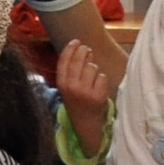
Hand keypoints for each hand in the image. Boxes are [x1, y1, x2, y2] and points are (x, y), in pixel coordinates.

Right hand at [56, 38, 110, 157]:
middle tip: (88, 50)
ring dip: (94, 69)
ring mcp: (85, 92)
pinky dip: (102, 80)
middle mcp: (71, 87)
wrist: (85, 122)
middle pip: (79, 60)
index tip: (76, 41)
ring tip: (92, 78)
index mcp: (61, 83)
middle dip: (84, 52)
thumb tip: (82, 48)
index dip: (70, 48)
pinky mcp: (98, 96)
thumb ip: (71, 69)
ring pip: (92, 67)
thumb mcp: (67, 86)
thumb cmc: (76, 100)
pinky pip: (102, 77)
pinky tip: (98, 87)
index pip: (64, 60)